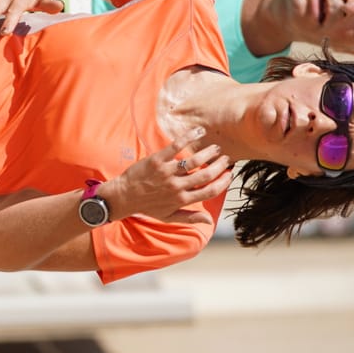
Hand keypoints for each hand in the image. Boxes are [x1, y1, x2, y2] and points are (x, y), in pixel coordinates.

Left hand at [102, 141, 232, 222]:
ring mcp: (167, 172)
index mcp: (182, 200)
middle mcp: (176, 186)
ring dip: (208, 152)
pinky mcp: (157, 160)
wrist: (124, 196)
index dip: (223, 183)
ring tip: (215, 147)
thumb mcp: (169, 217)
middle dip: (219, 165)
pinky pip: (176, 146)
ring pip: (195, 160)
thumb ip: (191, 217)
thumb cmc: (147, 207)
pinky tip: (198, 131)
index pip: (210, 191)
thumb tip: (210, 220)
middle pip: (206, 174)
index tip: (229, 175)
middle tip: (224, 158)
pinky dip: (189, 137)